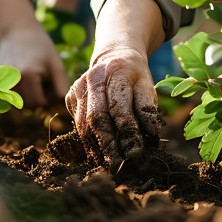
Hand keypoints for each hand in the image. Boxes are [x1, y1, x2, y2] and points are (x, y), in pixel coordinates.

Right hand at [0, 24, 68, 108]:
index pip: (38, 103)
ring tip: (30, 81)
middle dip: (35, 100)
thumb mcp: (56, 63)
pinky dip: (14, 92)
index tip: (50, 89)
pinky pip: (5, 95)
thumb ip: (60, 86)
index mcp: (28, 74)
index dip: (47, 99)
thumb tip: (61, 106)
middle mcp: (10, 79)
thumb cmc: (41, 46)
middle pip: (25, 105)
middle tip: (41, 83)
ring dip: (24, 97)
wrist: (17, 29)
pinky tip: (19, 79)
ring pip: (14, 102)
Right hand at [66, 43, 160, 168]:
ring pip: (84, 123)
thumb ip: (148, 108)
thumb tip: (151, 134)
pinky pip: (77, 123)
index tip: (135, 152)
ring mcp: (78, 87)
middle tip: (118, 165)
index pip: (119, 106)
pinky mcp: (70, 96)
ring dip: (96, 147)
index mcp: (117, 71)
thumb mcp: (147, 85)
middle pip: (97, 117)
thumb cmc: (134, 76)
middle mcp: (93, 78)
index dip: (127, 131)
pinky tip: (98, 154)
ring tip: (108, 164)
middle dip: (107, 144)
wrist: (114, 56)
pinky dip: (88, 141)